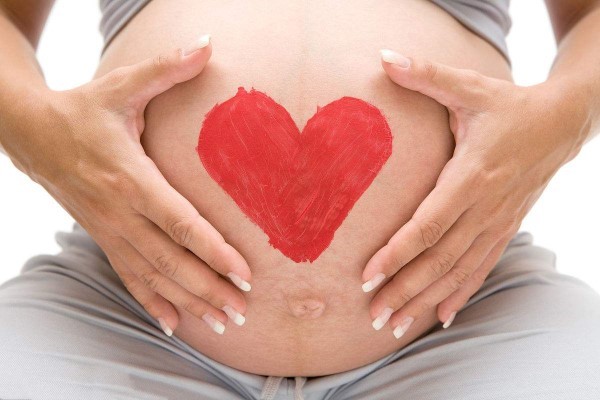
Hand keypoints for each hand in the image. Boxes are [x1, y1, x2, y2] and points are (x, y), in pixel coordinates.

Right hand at [1, 35, 250, 335]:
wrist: (31, 133)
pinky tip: (173, 324)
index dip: (212, 248)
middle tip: (243, 312)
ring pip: (153, 275)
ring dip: (189, 302)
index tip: (244, 271)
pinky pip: (129, 277)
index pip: (179, 221)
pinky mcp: (103, 238)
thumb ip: (166, 69)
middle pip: (171, 260)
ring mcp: (109, 230)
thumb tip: (208, 44)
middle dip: (209, 288)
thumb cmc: (84, 109)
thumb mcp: (122, 85)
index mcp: (130, 177)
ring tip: (223, 324)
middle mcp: (120, 212)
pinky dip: (151, 302)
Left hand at [362, 49, 587, 337]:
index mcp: (472, 175)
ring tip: (393, 326)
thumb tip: (383, 57)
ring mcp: (497, 223)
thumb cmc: (508, 106)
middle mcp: (485, 207)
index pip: (428, 223)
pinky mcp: (505, 229)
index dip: (397, 251)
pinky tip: (440, 318)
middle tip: (372, 316)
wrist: (561, 123)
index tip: (368, 275)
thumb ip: (426, 75)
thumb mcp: (470, 87)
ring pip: (457, 271)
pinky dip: (459, 295)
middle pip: (439, 259)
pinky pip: (481, 269)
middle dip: (404, 290)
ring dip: (424, 300)